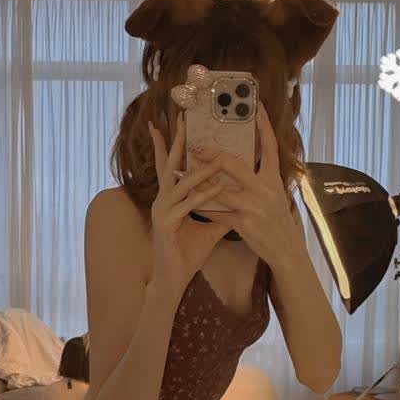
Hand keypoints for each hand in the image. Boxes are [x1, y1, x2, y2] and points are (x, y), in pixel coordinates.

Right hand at [147, 117, 231, 301]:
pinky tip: (217, 188)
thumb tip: (237, 199)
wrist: (173, 279)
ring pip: (181, 184)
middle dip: (177, 142)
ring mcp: (162, 211)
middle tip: (183, 119)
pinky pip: (187, 206)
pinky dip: (203, 196)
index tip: (174, 123)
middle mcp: (162, 200)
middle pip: (170, 166)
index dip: (171, 145)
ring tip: (217, 156)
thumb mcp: (208, 228)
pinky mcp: (165, 225)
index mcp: (170, 199)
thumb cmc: (187, 254)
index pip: (171, 167)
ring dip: (200, 170)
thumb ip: (220, 212)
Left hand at [194, 106, 308, 269]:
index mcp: (273, 179)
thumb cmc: (279, 222)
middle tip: (196, 147)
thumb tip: (251, 159)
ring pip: (219, 190)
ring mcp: (253, 207)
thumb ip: (263, 178)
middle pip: (234, 164)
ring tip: (181, 173)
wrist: (287, 251)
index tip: (257, 107)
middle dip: (212, 155)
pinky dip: (203, 208)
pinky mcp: (244, 225)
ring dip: (197, 182)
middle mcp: (264, 189)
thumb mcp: (276, 195)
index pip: (269, 147)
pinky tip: (190, 202)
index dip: (264, 126)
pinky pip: (217, 214)